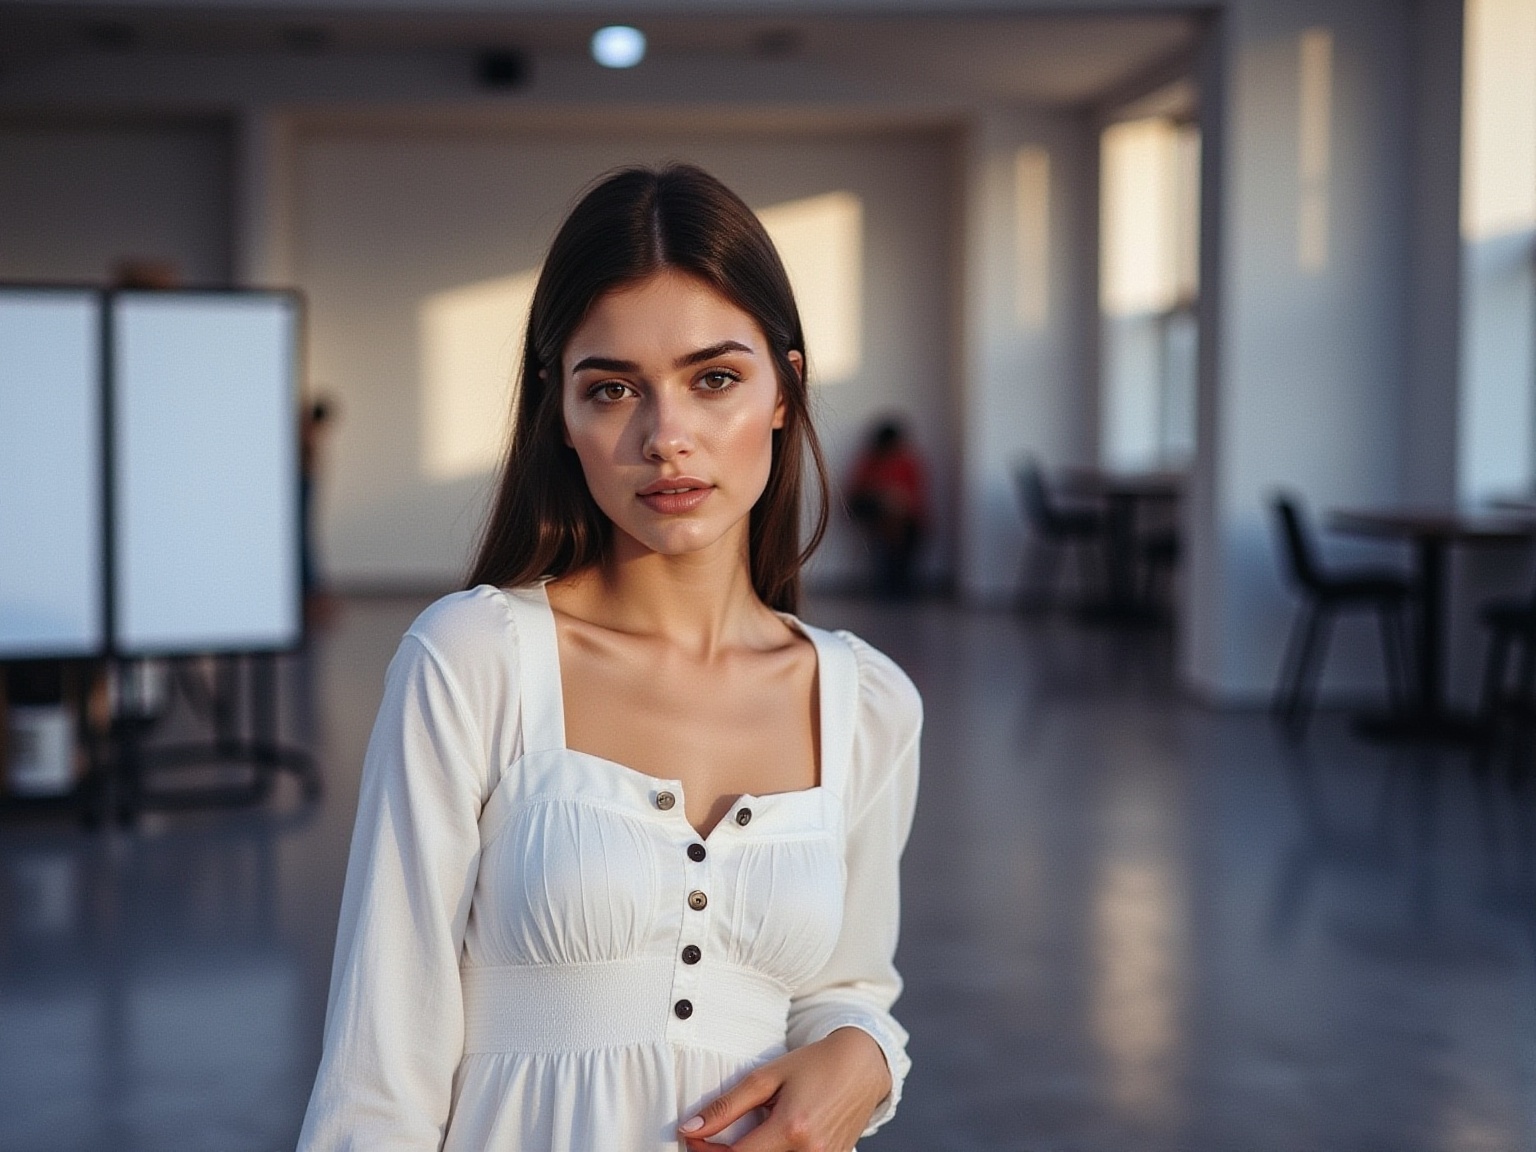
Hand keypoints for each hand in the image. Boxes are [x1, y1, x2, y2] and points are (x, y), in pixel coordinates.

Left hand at [679, 1027, 890, 1151]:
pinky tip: (770, 1140)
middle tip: (711, 1139)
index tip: (692, 1137)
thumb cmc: (814, 1064)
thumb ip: (728, 1105)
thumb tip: (691, 1128)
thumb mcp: (767, 1076)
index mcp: (791, 1129)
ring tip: (745, 1136)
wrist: (862, 1067)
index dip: (707, 1151)